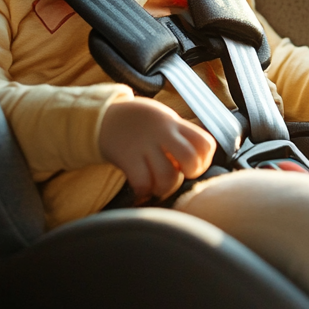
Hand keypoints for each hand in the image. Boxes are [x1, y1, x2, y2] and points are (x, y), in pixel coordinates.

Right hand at [98, 97, 214, 203]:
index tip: (192, 164)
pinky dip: (144, 190)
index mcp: (173, 124)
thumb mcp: (163, 119)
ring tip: (158, 186)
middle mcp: (161, 133)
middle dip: (189, 173)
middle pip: (189, 159)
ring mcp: (144, 145)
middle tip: (178, 174)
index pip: (205, 143)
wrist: (102, 117)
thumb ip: (180, 134)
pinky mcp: (127, 157)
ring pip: (167, 176)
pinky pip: (143, 182)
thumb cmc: (138, 123)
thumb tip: (197, 158)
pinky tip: (141, 188)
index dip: (204, 159)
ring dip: (165, 188)